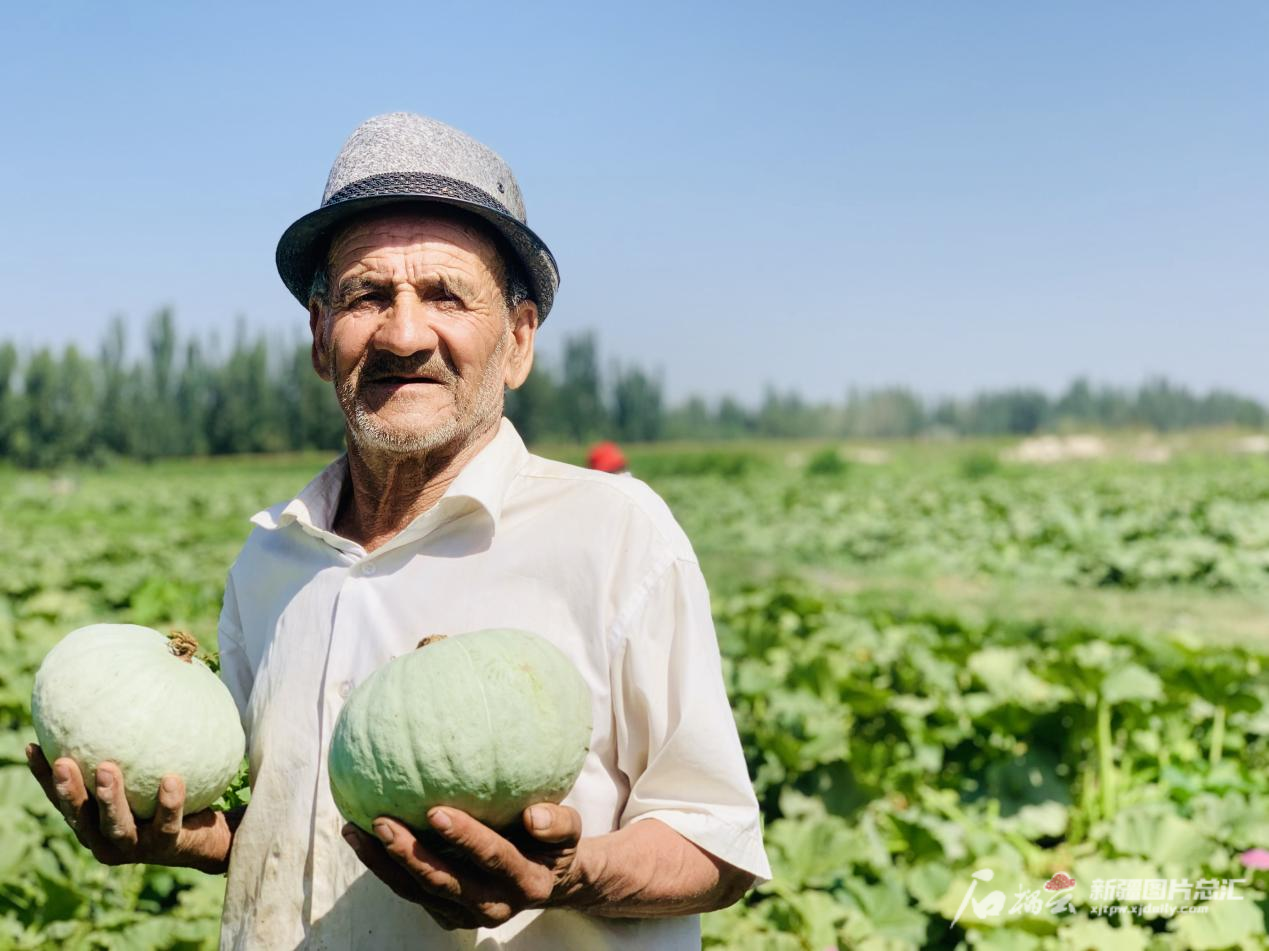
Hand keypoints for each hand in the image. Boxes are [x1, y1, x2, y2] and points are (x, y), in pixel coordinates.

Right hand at [26, 744, 234, 873]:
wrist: (205, 836)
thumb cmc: (168, 795)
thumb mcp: (146, 773)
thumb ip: (131, 749)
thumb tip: (127, 691)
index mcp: (93, 821)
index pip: (62, 800)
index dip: (45, 777)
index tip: (34, 746)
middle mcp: (107, 838)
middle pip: (80, 816)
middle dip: (69, 790)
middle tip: (64, 761)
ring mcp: (136, 847)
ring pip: (117, 825)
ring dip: (110, 798)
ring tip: (107, 768)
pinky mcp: (167, 847)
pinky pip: (167, 824)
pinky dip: (169, 803)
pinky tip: (172, 779)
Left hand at [342, 803, 583, 930]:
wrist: (549, 882)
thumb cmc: (554, 843)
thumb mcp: (571, 831)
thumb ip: (558, 823)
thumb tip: (533, 817)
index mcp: (525, 882)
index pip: (493, 858)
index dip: (466, 838)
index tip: (436, 810)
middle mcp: (493, 905)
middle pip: (444, 882)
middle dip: (411, 854)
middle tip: (382, 821)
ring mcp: (464, 914)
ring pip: (418, 891)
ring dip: (384, 863)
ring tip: (356, 830)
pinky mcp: (445, 914)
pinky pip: (410, 892)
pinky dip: (384, 867)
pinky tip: (362, 838)